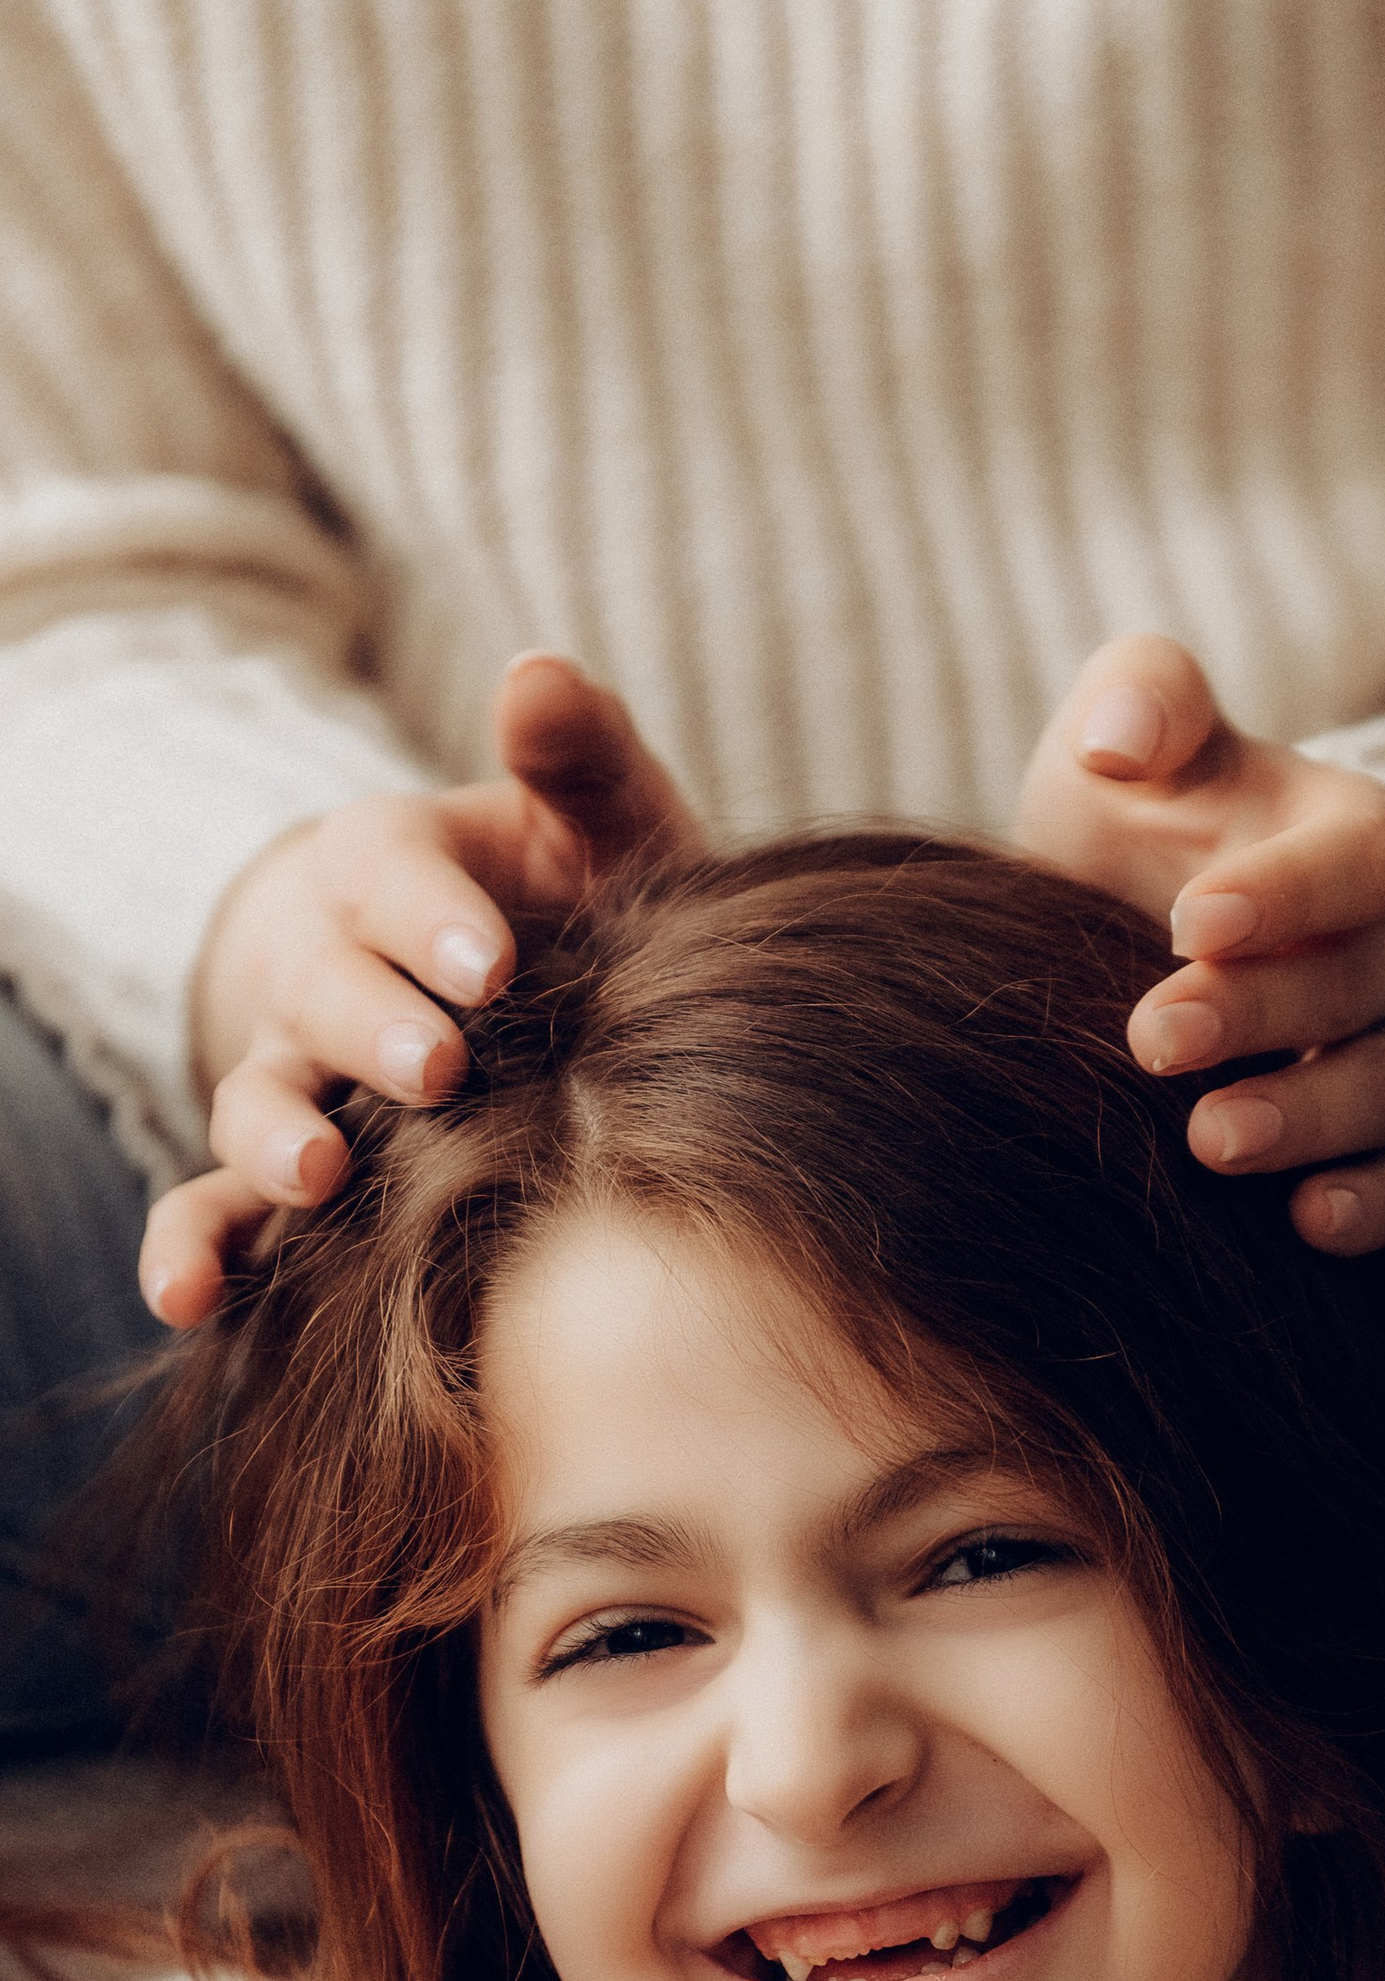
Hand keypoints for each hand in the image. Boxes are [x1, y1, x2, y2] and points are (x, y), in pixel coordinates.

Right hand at [140, 657, 699, 1324]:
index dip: (434, 915)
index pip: (393, 874)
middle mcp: (324, 972)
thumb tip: (536, 677)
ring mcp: (295, 1077)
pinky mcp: (286, 1176)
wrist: (528, 992)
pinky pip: (220, 1211)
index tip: (492, 961)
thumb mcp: (594, 819)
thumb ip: (577, 753)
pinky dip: (195, 1253)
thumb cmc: (570, 897)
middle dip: (371, 1029)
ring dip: (274, 1140)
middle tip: (439, 1070)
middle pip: (321, 993)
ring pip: (254, 1103)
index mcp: (393, 869)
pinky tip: (193, 1304)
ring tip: (318, 1177)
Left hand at [1017, 635, 1384, 1255]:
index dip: (1287, 892)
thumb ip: (1142, 695)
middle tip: (1153, 1036)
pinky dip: (1371, 1208)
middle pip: (1359, 984)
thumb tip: (1120, 739)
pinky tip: (1304, 1224)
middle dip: (1260, 1013)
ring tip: (1211, 1140)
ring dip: (1307, 1119)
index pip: (1361, 861)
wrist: (1170, 932)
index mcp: (1362, 843)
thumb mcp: (1140, 738)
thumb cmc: (1157, 826)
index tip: (1190, 920)